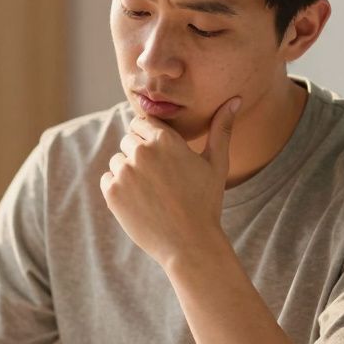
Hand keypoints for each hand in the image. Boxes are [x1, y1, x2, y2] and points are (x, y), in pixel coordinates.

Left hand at [100, 97, 241, 267]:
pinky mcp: (112, 192)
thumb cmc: (205, 202)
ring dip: (129, 171)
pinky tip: (140, 202)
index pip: (142, 122)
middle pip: (129, 139)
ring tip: (152, 192)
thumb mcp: (217, 163)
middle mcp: (141, 151)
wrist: (189, 244)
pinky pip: (108, 179)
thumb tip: (235, 99)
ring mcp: (124, 172)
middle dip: (140, 154)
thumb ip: (221, 128)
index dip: (151, 137)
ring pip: (118, 160)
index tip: (162, 157)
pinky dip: (119, 188)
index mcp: (165, 139)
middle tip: (160, 179)